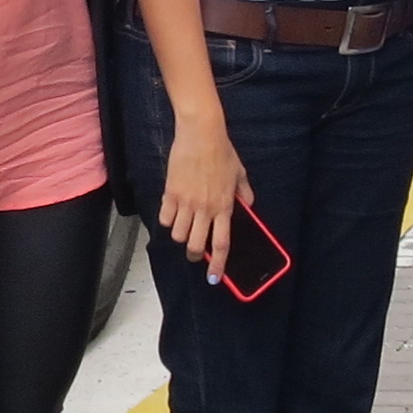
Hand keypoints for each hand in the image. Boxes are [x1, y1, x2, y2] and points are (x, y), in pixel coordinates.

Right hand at [158, 110, 250, 281]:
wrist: (201, 134)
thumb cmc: (223, 152)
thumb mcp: (240, 173)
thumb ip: (244, 193)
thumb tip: (248, 206)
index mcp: (224, 207)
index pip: (222, 244)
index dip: (218, 265)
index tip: (214, 278)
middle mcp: (205, 209)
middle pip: (196, 246)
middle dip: (195, 255)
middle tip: (195, 252)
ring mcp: (186, 202)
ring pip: (177, 235)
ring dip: (180, 236)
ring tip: (184, 228)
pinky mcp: (170, 193)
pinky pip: (164, 218)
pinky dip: (167, 220)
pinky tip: (172, 213)